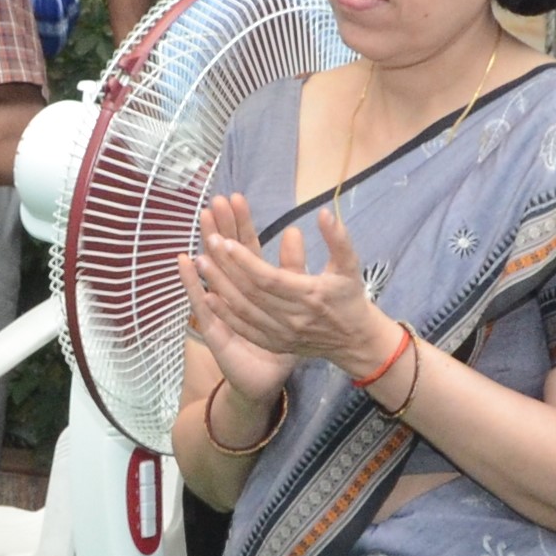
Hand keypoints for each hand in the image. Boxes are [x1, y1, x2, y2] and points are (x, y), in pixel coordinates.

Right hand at [186, 195, 297, 410]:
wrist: (268, 377)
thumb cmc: (284, 339)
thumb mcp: (297, 299)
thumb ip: (295, 267)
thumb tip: (295, 231)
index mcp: (253, 283)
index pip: (244, 247)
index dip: (239, 224)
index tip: (234, 198)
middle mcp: (232, 292)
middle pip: (225, 254)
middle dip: (220, 227)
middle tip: (215, 201)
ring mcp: (219, 308)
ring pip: (212, 272)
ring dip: (207, 246)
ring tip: (203, 220)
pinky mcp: (212, 327)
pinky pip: (201, 302)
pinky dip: (193, 282)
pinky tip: (186, 261)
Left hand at [191, 198, 393, 389]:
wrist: (355, 341)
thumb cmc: (351, 298)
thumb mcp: (350, 265)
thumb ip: (338, 239)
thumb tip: (325, 212)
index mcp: (309, 295)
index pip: (270, 278)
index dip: (246, 261)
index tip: (226, 240)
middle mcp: (292, 317)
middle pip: (251, 292)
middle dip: (226, 266)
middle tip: (208, 241)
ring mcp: (281, 334)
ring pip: (243, 309)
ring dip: (219, 286)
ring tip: (201, 262)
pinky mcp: (274, 344)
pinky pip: (244, 328)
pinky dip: (225, 313)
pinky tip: (207, 296)